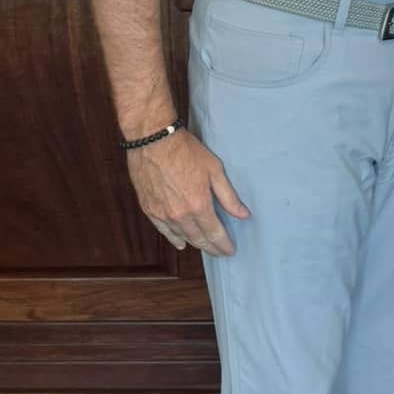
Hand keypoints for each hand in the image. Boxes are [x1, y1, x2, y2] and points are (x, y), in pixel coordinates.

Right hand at [127, 128, 248, 256]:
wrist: (153, 140)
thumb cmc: (185, 151)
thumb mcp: (214, 170)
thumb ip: (228, 196)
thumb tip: (243, 215)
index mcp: (198, 205)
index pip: (215, 234)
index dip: (223, 245)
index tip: (230, 251)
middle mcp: (180, 215)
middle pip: (199, 239)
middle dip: (211, 248)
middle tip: (220, 252)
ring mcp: (163, 214)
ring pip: (181, 236)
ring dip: (195, 243)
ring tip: (205, 247)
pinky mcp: (149, 209)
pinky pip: (163, 231)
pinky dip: (173, 238)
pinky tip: (180, 243)